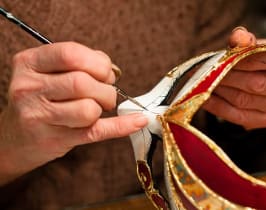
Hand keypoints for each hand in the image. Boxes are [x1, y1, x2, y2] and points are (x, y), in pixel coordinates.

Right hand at [0, 42, 147, 184]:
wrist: (14, 136)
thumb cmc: (39, 98)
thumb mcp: (47, 72)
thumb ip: (78, 62)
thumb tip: (111, 69)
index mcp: (29, 63)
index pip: (71, 54)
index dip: (98, 62)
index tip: (106, 72)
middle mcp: (29, 88)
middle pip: (82, 83)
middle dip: (105, 88)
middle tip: (106, 92)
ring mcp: (39, 117)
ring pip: (88, 109)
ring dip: (103, 107)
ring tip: (98, 107)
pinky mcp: (54, 140)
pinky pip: (96, 132)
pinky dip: (121, 126)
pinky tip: (137, 121)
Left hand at [203, 27, 265, 128]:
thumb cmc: (262, 58)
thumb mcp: (258, 44)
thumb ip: (245, 39)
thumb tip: (237, 39)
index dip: (249, 59)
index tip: (227, 57)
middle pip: (256, 84)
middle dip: (226, 76)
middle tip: (205, 72)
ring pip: (244, 101)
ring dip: (219, 91)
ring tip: (202, 83)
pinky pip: (238, 116)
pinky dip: (217, 107)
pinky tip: (205, 98)